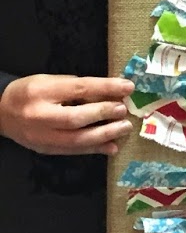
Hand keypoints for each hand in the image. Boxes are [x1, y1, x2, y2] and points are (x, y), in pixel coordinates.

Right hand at [0, 74, 133, 155]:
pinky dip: (94, 149)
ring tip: (124, 128)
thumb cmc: (30, 92)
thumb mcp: (50, 81)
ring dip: (104, 135)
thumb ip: (77, 88)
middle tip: (124, 111)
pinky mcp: (44, 150)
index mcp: (41, 92)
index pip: (78, 89)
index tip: (128, 87)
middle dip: (103, 114)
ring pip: (75, 140)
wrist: (1, 112)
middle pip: (75, 117)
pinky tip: (111, 146)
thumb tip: (109, 94)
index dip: (105, 88)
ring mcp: (41, 136)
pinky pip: (72, 151)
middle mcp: (39, 116)